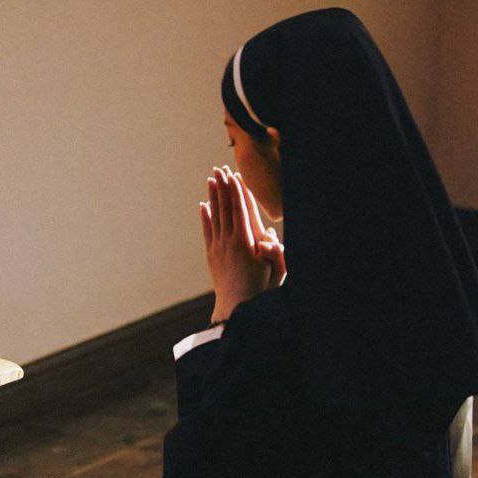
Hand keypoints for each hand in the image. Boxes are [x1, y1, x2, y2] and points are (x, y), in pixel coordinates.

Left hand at [199, 166, 281, 323]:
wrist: (235, 308)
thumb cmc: (260, 290)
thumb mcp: (274, 271)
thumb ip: (274, 252)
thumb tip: (270, 235)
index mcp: (245, 242)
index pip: (240, 210)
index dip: (236, 192)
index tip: (233, 176)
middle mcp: (228, 241)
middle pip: (225, 208)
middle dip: (223, 187)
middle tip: (219, 169)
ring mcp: (218, 248)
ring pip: (215, 216)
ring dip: (213, 197)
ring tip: (211, 180)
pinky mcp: (212, 256)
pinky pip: (207, 231)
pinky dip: (205, 217)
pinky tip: (203, 205)